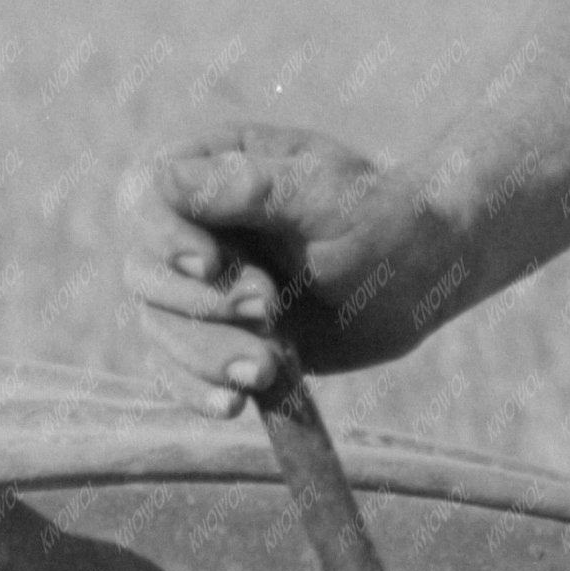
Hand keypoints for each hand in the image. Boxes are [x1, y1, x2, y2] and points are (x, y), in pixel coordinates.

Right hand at [120, 127, 450, 416]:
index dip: (163, 235)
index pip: (145, 197)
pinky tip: (234, 404)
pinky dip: (199, 390)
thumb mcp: (327, 192)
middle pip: (145, 272)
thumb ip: (252, 186)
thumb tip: (164, 177)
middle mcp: (195, 226)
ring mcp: (202, 285)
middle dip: (202, 302)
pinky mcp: (219, 336)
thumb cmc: (383, 213)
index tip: (211, 264)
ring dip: (207, 354)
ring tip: (270, 368)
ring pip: (161, 327)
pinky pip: (180, 370)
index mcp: (214, 167)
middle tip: (270, 309)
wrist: (424, 272)